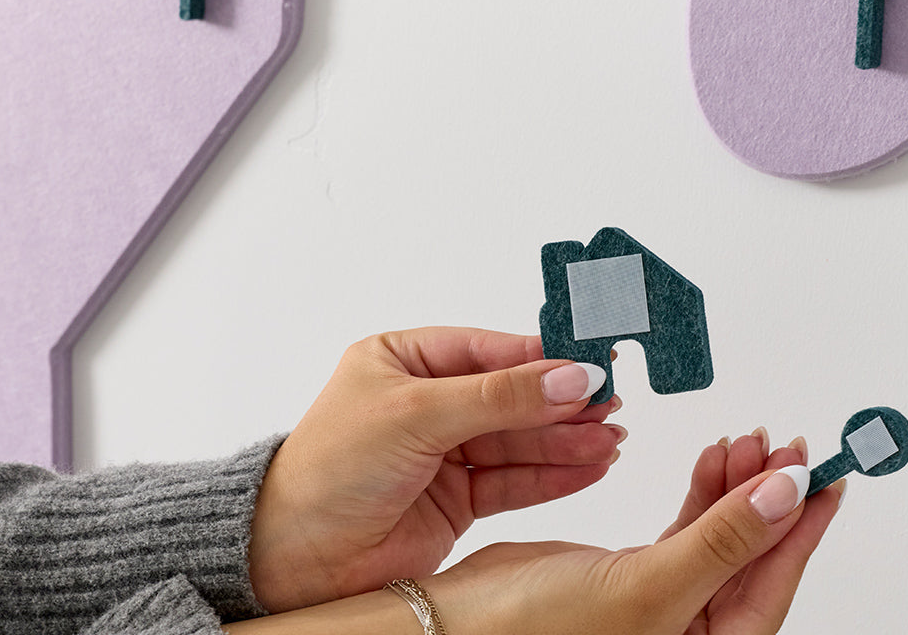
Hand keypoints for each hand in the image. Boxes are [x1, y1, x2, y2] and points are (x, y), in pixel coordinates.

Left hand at [247, 327, 623, 611]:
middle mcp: (426, 404)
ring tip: (611, 438)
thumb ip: (500, 398)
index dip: (543, 358)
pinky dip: (555, 475)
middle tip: (611, 403)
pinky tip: (591, 465)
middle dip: (562, 403)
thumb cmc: (330, 471)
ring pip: (519, 441)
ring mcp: (443, 453)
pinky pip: (515, 481)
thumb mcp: (417, 415)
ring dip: (566, 440)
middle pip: (511, 397)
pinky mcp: (456, 499)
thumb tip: (571, 377)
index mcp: (403, 361)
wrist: (295, 557)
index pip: (489, 350)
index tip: (592, 360)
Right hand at [425, 432, 843, 634]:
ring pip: (721, 538)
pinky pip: (687, 531)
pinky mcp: (633, 576)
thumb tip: (787, 496)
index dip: (802, 530)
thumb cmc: (534, 632)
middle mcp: (688, 632)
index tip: (828, 478)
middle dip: (772, 498)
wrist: (455, 621)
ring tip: (749, 441)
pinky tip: (713, 461)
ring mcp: (664, 604)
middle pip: (753, 559)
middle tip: (791, 447)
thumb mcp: (649, 586)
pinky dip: (702, 494)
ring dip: (737, 487)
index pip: (772, 587)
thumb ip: (724, 539)